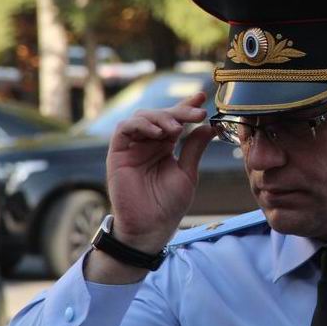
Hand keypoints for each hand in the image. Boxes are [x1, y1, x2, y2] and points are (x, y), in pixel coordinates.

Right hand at [105, 92, 214, 252]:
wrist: (150, 228)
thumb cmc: (168, 205)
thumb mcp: (187, 172)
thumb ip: (194, 148)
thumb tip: (209, 126)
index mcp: (165, 146)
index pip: (176, 119)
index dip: (186, 106)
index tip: (202, 97)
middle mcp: (148, 143)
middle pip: (161, 115)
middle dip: (179, 110)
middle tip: (197, 113)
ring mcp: (132, 147)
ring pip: (142, 117)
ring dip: (161, 117)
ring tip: (177, 128)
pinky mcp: (117, 154)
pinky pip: (124, 129)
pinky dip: (141, 125)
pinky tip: (158, 134)